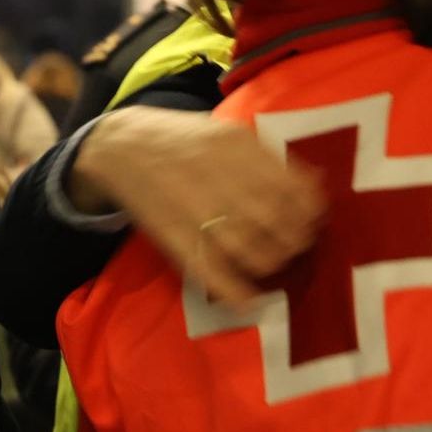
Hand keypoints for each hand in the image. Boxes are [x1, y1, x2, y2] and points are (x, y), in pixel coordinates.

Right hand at [69, 106, 325, 307]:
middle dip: (296, 239)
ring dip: (272, 262)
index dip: (310, 211)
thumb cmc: (180, 138)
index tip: (313, 219)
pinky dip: (234, 291)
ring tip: (276, 262)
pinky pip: (210, 271)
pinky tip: (250, 300)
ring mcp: (192, 208)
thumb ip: (265, 156)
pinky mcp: (172, 235)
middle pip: (275, 221)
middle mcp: (215, 176)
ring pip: (249, 249)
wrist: (118, 146)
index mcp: (233, 145)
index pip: (291, 187)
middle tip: (298, 244)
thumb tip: (313, 186)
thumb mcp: (224, 131)